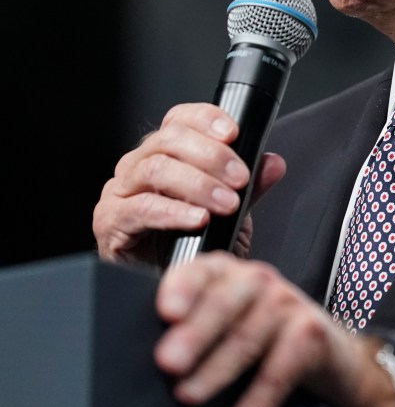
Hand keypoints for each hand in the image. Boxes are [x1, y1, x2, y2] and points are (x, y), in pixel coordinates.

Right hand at [93, 103, 285, 264]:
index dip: (205, 119)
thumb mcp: (231, 214)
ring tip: (225, 204)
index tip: (233, 132)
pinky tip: (197, 219)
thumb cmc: (194, 245)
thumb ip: (251, 188)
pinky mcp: (110, 222)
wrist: (172, 287)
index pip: (179, 119)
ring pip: (154, 169)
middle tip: (240, 179)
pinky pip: (139, 208)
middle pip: (168, 139)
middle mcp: (138, 166)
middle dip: (211, 156)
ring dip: (197, 184)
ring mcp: (119, 192)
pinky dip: (173, 212)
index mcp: (165, 154)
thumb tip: (273, 162)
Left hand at [153, 251, 394, 406]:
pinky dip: (257, 400)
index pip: (201, 272)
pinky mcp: (313, 333)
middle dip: (194, 334)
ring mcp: (289, 304)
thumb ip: (189, 330)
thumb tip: (139, 362)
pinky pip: (281, 369)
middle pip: (224, 302)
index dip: (182, 288)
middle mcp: (259, 281)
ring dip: (216, 370)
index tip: (165, 312)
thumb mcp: (225, 328)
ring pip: (248, 336)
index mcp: (228, 275)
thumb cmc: (265, 344)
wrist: (331, 359)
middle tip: (168, 362)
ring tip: (189, 396)